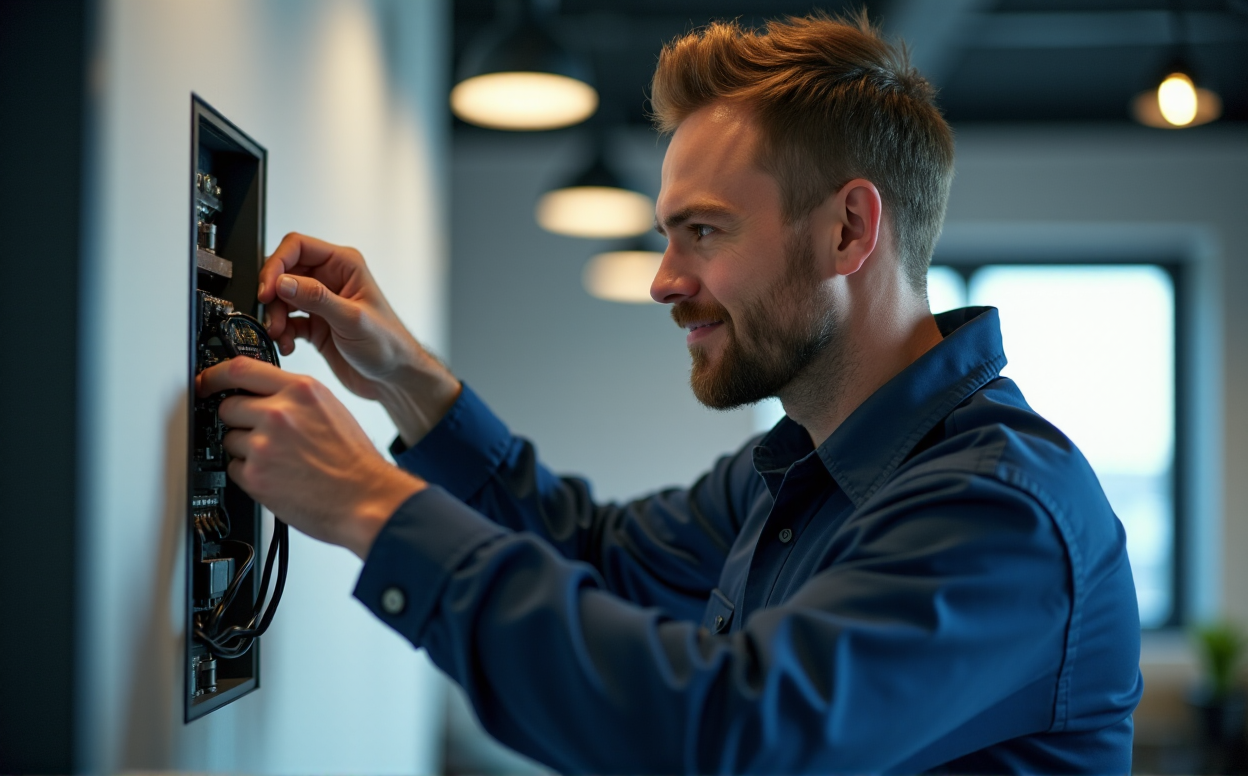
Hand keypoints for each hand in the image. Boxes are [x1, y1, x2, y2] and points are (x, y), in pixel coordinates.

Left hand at [197, 356, 424, 558]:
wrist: (365, 498)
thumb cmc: (353, 460)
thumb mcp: (329, 410)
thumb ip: (294, 397)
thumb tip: (262, 395)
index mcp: (300, 391)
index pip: (240, 369)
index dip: (215, 375)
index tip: (206, 381)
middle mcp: (279, 413)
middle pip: (228, 406)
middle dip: (239, 421)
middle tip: (262, 435)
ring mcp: (264, 445)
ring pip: (230, 440)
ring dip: (246, 450)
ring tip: (280, 461)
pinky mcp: (255, 476)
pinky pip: (234, 468)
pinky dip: (250, 475)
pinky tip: (278, 478)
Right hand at [259, 232, 459, 444]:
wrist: (395, 379)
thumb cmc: (389, 345)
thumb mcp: (352, 319)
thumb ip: (316, 298)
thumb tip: (283, 282)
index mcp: (344, 265)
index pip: (298, 246)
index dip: (277, 264)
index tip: (268, 288)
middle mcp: (331, 279)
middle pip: (284, 272)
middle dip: (273, 294)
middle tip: (271, 315)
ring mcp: (321, 303)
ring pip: (281, 298)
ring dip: (275, 316)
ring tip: (279, 334)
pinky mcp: (314, 325)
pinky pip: (286, 321)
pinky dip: (282, 333)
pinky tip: (288, 345)